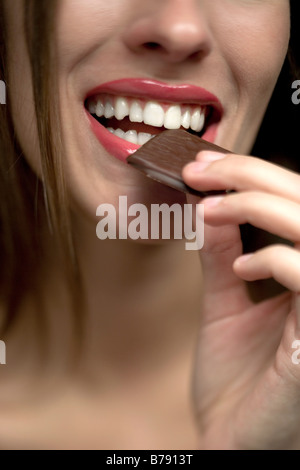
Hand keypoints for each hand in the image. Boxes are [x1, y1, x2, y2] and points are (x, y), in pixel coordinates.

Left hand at [182, 151, 299, 449]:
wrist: (231, 439)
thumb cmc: (236, 380)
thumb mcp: (225, 304)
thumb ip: (221, 256)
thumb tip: (210, 206)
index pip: (297, 204)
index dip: (256, 174)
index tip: (206, 166)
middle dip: (254, 176)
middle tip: (204, 172)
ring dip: (260, 206)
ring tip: (214, 209)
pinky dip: (274, 258)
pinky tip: (241, 266)